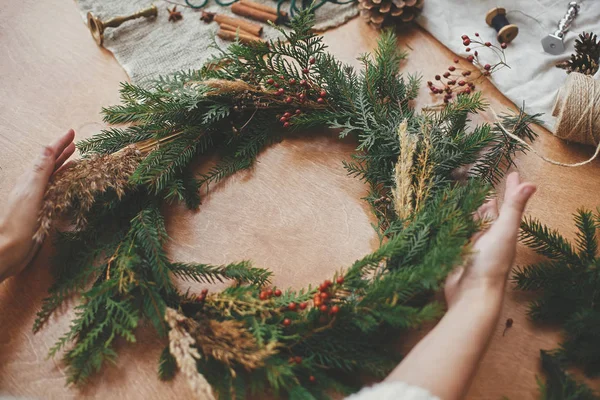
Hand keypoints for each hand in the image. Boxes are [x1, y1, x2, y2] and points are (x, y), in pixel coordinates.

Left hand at [0, 129, 75, 281]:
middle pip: (49, 163)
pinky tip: (67, 185)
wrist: (9, 250)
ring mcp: (36, 197)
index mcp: (30, 179)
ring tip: (73, 159)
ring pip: (51, 176)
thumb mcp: (32, 193)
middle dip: (61, 151)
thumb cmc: (20, 223)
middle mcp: (32, 185)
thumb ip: (40, 171)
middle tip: (74, 142)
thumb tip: (48, 147)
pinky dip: (62, 182)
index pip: (47, 155)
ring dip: (62, 165)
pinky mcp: (40, 210)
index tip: (71, 132)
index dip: (59, 143)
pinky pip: (54, 190)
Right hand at [444, 172, 535, 307]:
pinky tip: (446, 219)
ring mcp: (471, 246)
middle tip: (483, 186)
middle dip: (486, 201)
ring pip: (470, 223)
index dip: (511, 189)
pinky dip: (452, 225)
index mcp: (503, 231)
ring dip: (467, 211)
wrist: (470, 294)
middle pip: (489, 214)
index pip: (509, 204)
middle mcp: (488, 237)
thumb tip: (532, 184)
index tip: (512, 173)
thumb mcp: (504, 231)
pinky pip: (455, 234)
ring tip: (463, 198)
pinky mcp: (455, 253)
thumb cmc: (491, 263)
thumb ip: (515, 207)